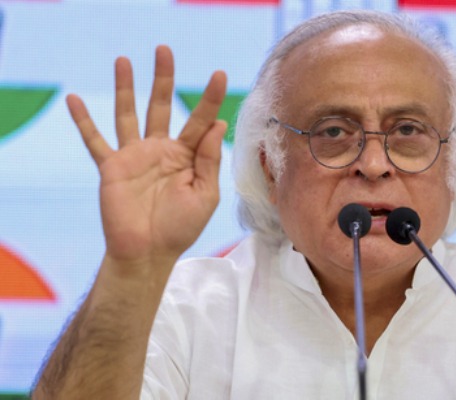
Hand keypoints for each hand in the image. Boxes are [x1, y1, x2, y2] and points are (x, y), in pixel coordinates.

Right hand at [67, 45, 226, 265]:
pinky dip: (83, 121)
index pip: (200, 121)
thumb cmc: (181, 227)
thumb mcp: (205, 194)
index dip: (209, 99)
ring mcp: (135, 156)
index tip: (218, 74)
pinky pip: (95, 141)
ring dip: (125, 88)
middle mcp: (161, 150)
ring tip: (123, 60)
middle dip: (163, 79)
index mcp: (187, 156)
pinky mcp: (112, 167)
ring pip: (128, 114)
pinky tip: (73, 99)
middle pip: (162, 106)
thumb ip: (208, 160)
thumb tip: (217, 124)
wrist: (149, 252)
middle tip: (164, 50)